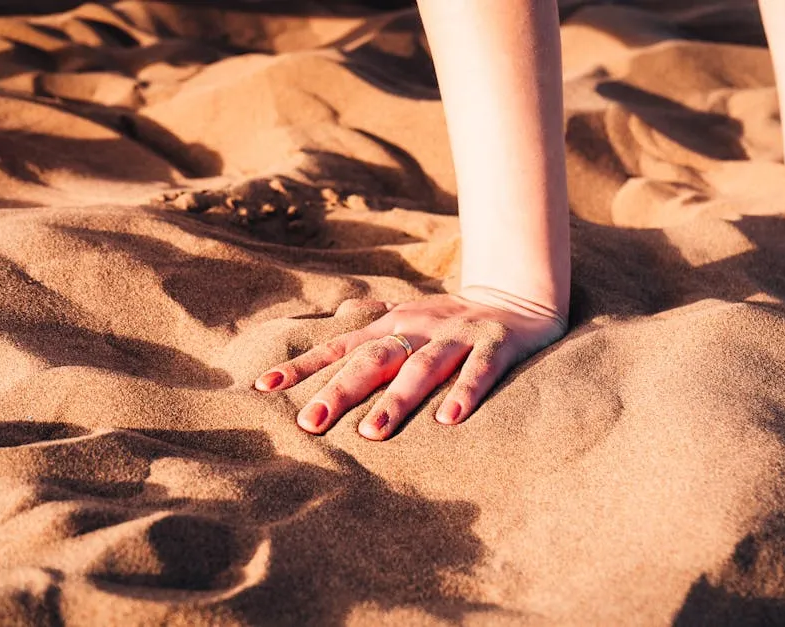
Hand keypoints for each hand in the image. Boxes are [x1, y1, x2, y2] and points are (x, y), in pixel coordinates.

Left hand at [254, 286, 567, 440]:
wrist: (520, 297)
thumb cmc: (454, 319)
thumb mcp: (410, 317)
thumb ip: (372, 327)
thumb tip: (333, 321)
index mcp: (394, 326)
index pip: (341, 347)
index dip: (303, 366)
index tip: (264, 387)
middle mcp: (420, 328)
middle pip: (374, 360)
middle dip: (341, 391)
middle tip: (311, 423)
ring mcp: (458, 336)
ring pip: (423, 367)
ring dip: (397, 399)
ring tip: (372, 433)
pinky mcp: (496, 345)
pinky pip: (479, 371)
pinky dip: (464, 392)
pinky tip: (449, 420)